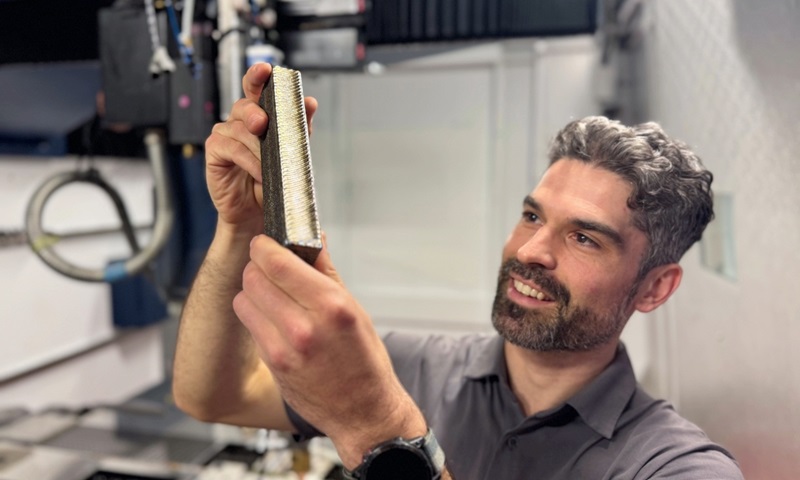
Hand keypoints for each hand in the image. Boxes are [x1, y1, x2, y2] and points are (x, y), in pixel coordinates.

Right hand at [204, 63, 318, 234]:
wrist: (258, 212)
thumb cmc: (274, 180)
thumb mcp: (293, 153)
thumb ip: (300, 128)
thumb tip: (310, 102)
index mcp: (258, 114)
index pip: (256, 88)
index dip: (258, 76)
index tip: (265, 70)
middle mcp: (240, 121)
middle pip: (244, 105)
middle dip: (255, 112)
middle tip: (263, 124)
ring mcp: (224, 134)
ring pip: (240, 129)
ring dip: (258, 148)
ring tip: (270, 166)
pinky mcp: (215, 152)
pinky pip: (231, 149)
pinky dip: (249, 161)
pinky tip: (260, 173)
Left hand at [233, 234, 426, 468]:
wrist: (363, 413)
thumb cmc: (364, 360)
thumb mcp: (355, 310)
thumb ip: (327, 272)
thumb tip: (314, 239)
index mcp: (332, 306)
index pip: (279, 263)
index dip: (265, 246)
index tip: (265, 242)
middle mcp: (305, 327)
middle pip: (254, 278)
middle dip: (258, 266)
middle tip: (269, 267)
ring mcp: (284, 349)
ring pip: (244, 300)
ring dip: (252, 291)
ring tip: (270, 294)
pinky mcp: (272, 364)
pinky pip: (249, 325)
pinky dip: (255, 315)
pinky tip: (273, 318)